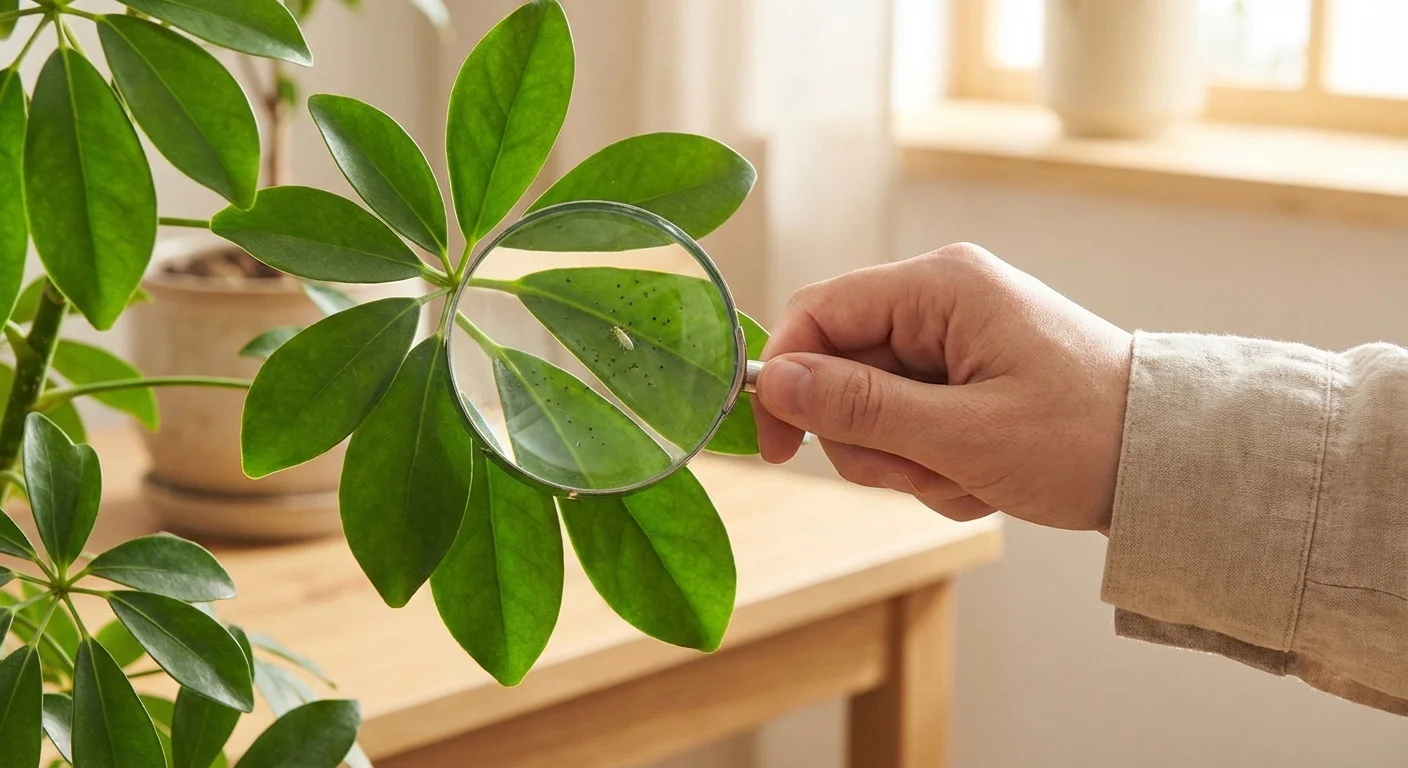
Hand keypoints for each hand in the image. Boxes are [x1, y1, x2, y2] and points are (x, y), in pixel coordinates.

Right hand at [752, 244, 1131, 532]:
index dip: (787, 379)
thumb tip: (775, 383)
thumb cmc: (1084, 438)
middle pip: (841, 369)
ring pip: (872, 408)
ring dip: (905, 461)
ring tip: (964, 478)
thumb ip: (862, 408)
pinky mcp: (965, 376)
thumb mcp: (963, 434)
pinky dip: (934, 465)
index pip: (819, 312)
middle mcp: (941, 301)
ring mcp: (953, 340)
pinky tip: (980, 479)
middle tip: (920, 473)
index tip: (779, 448)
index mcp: (940, 287)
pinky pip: (910, 425)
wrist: (1169, 465)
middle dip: (869, 439)